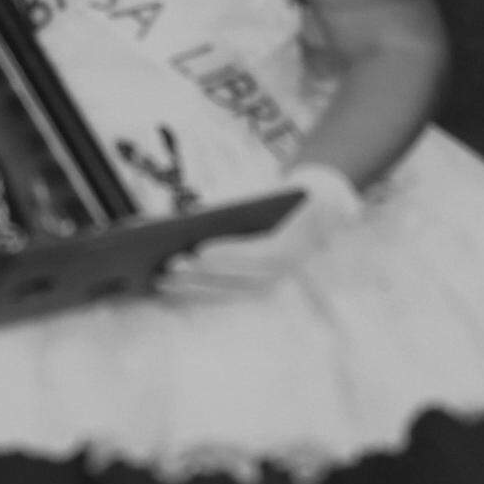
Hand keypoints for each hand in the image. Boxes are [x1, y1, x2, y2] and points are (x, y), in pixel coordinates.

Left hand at [165, 164, 361, 290]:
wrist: (322, 210)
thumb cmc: (297, 195)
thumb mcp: (294, 190)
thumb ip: (267, 197)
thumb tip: (210, 211)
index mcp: (296, 245)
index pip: (258, 255)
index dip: (228, 254)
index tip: (198, 250)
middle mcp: (282, 272)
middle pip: (236, 278)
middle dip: (200, 273)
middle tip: (169, 265)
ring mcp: (267, 283)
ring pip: (225, 291)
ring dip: (191, 287)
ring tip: (160, 279)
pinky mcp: (251, 286)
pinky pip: (220, 292)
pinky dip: (194, 292)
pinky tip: (167, 288)